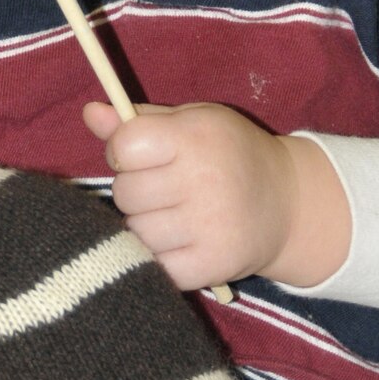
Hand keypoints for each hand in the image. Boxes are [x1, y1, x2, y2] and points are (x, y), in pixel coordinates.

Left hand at [81, 99, 301, 291]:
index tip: (139, 153)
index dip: (122, 150)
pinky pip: (155, 265)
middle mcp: (205, 180)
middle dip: (134, 189)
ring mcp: (210, 226)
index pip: (125, 146)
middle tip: (163, 187)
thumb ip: (139, 120)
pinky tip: (180, 241)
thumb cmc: (229, 153)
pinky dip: (159, 256)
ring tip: (172, 214)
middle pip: (124, 192)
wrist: (288, 203)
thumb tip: (90, 112)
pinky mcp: (212, 266)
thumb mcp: (191, 122)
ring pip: (135, 231)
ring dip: (144, 225)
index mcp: (197, 136)